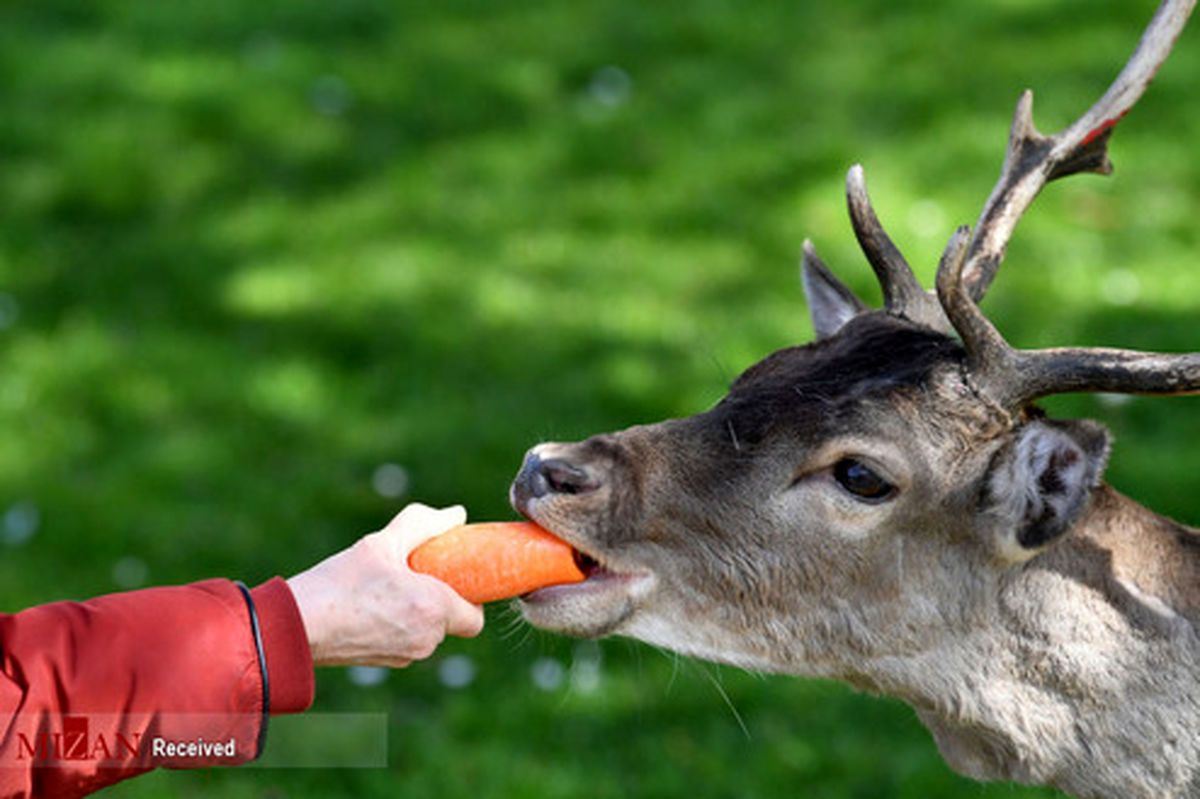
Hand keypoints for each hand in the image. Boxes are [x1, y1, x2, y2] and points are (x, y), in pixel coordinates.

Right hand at [287, 504, 484, 667]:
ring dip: (416, 611)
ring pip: (427, 631)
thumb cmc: (340, 583)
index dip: (470, 597)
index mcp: (433, 609)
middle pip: (450, 620)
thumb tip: (457, 514)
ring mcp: (405, 656)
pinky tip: (372, 605)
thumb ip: (425, 524)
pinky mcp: (383, 663)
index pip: (475, 617)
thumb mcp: (383, 543)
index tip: (453, 577)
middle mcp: (426, 639)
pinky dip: (398, 624)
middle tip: (415, 573)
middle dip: (439, 598)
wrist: (295, 626)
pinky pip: (405, 641)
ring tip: (386, 587)